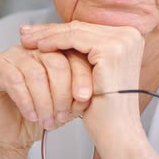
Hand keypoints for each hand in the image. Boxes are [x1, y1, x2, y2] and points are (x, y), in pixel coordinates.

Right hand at [0, 46, 91, 150]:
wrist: (11, 134)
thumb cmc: (40, 116)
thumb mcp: (67, 106)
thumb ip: (78, 96)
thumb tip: (86, 94)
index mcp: (56, 51)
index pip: (74, 56)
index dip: (81, 77)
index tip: (84, 99)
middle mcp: (35, 48)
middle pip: (56, 62)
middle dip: (62, 92)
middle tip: (63, 115)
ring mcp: (13, 54)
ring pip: (36, 73)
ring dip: (44, 101)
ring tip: (48, 120)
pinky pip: (15, 80)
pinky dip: (26, 101)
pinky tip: (32, 116)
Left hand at [20, 21, 145, 141]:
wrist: (117, 130)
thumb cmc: (106, 108)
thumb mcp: (95, 71)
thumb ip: (85, 51)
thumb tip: (58, 33)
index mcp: (131, 37)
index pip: (88, 29)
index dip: (60, 29)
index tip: (38, 32)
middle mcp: (131, 35)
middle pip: (82, 27)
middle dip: (50, 30)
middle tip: (27, 33)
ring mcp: (123, 41)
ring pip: (76, 31)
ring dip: (48, 35)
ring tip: (27, 41)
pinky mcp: (112, 49)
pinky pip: (75, 39)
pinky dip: (54, 42)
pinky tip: (40, 48)